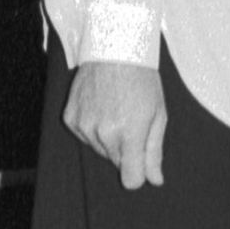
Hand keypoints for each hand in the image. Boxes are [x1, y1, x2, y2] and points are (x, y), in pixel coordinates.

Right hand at [64, 60, 167, 189]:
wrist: (114, 48)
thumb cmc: (142, 79)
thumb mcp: (158, 114)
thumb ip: (154, 151)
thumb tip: (155, 179)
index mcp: (130, 134)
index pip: (131, 180)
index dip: (138, 174)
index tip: (142, 163)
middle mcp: (104, 133)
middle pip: (116, 163)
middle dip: (126, 149)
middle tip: (133, 120)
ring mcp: (84, 126)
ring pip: (100, 150)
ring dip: (109, 138)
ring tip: (117, 110)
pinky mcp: (70, 118)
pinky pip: (84, 136)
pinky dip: (93, 127)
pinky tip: (101, 106)